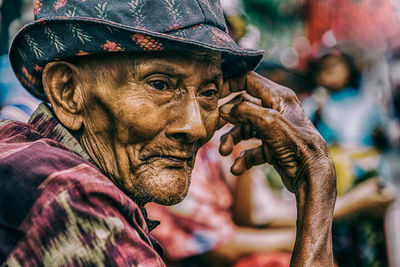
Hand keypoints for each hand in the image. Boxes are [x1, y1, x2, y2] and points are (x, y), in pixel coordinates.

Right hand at [219, 71, 334, 192]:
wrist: (312, 175)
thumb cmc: (296, 144)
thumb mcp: (268, 121)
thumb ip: (244, 110)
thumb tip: (225, 109)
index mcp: (278, 96)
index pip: (248, 80)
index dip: (230, 84)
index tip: (214, 95)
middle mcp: (276, 110)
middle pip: (242, 107)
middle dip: (228, 119)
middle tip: (215, 127)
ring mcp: (273, 130)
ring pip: (244, 130)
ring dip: (232, 140)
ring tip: (224, 152)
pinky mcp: (272, 148)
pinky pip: (251, 149)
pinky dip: (243, 158)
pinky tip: (237, 168)